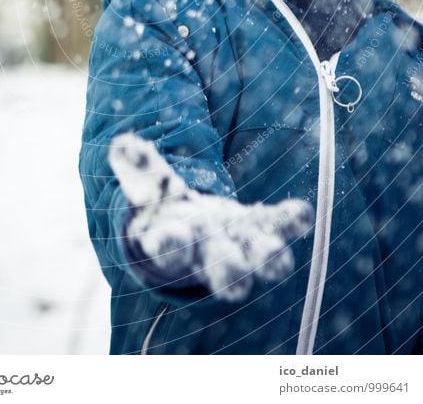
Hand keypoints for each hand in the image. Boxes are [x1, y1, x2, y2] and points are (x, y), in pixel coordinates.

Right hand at [109, 132, 313, 301]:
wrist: (189, 236)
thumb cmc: (166, 214)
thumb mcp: (147, 190)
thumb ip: (138, 167)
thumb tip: (120, 141)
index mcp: (173, 241)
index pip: (168, 248)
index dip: (169, 244)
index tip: (170, 240)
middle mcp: (207, 252)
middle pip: (218, 269)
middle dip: (228, 274)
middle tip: (237, 281)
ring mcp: (238, 244)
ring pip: (254, 259)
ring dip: (267, 259)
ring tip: (280, 259)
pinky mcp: (259, 229)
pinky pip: (277, 227)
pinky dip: (290, 222)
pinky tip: (302, 213)